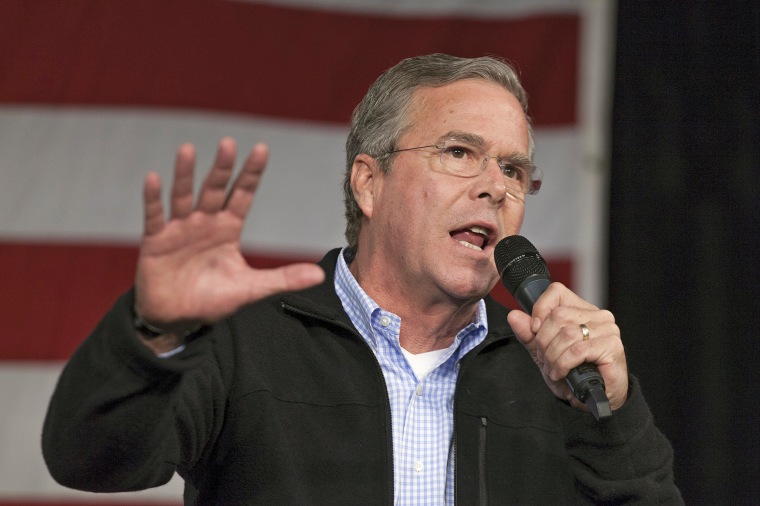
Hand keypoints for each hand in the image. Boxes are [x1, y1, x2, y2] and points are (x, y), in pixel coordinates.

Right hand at [134, 138, 324, 344]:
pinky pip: (154, 217)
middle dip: (222, 168)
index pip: (242, 195)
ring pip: (183, 197)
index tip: (261, 148)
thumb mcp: (252, 288)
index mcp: (228, 229)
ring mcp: (179, 229)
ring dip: (185, 175)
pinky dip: (153, 199)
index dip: (251, 174)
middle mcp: (204, 222)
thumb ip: (284, 278)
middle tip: (228, 143)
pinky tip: (154, 178)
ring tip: (187, 149)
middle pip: (214, 190)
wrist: (177, 318)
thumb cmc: (213, 299)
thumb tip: (320, 275)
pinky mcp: (156, 242)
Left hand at [507, 282, 627, 410]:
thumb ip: (529, 335)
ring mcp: (607, 330)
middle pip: (557, 316)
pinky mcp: (612, 346)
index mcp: (581, 310)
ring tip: (553, 368)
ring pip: (566, 334)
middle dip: (544, 342)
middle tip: (545, 359)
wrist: (593, 399)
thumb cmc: (573, 375)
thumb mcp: (544, 353)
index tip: (535, 331)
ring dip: (553, 356)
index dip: (540, 310)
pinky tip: (562, 373)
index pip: (556, 292)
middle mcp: (597, 316)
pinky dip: (563, 364)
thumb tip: (514, 316)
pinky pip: (577, 350)